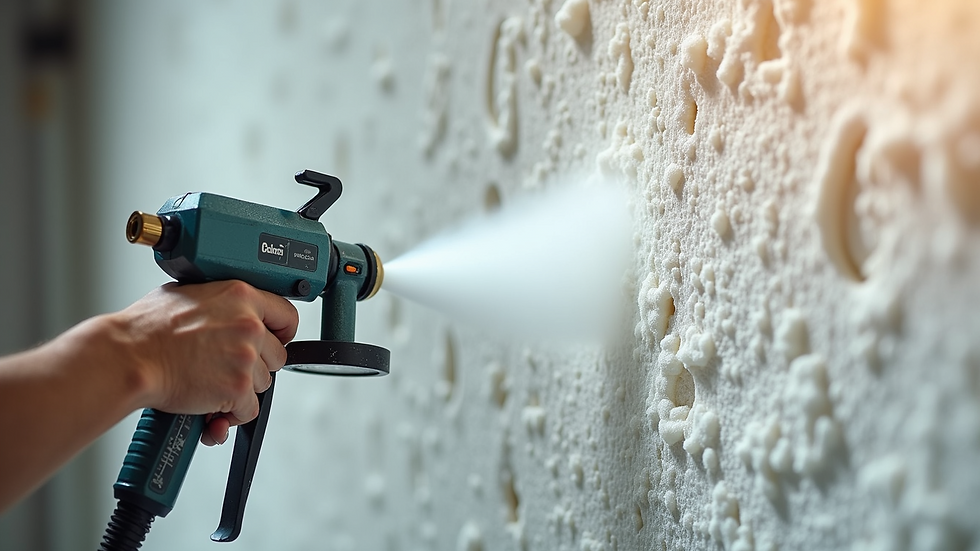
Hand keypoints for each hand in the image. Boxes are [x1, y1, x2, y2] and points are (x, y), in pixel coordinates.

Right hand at [111, 281, 297, 444]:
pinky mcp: (237, 387)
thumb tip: (226, 313)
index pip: (287, 315)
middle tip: (226, 368)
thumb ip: (219, 304)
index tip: (276, 342)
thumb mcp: (188, 295)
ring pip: (262, 384)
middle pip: (277, 356)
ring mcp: (245, 356)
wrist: (128, 357)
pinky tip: (209, 406)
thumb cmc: (146, 329)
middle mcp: (249, 324)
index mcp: (241, 296)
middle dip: (256, 366)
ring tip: (208, 383)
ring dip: (240, 390)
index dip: (282, 333)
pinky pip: (249, 410)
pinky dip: (231, 414)